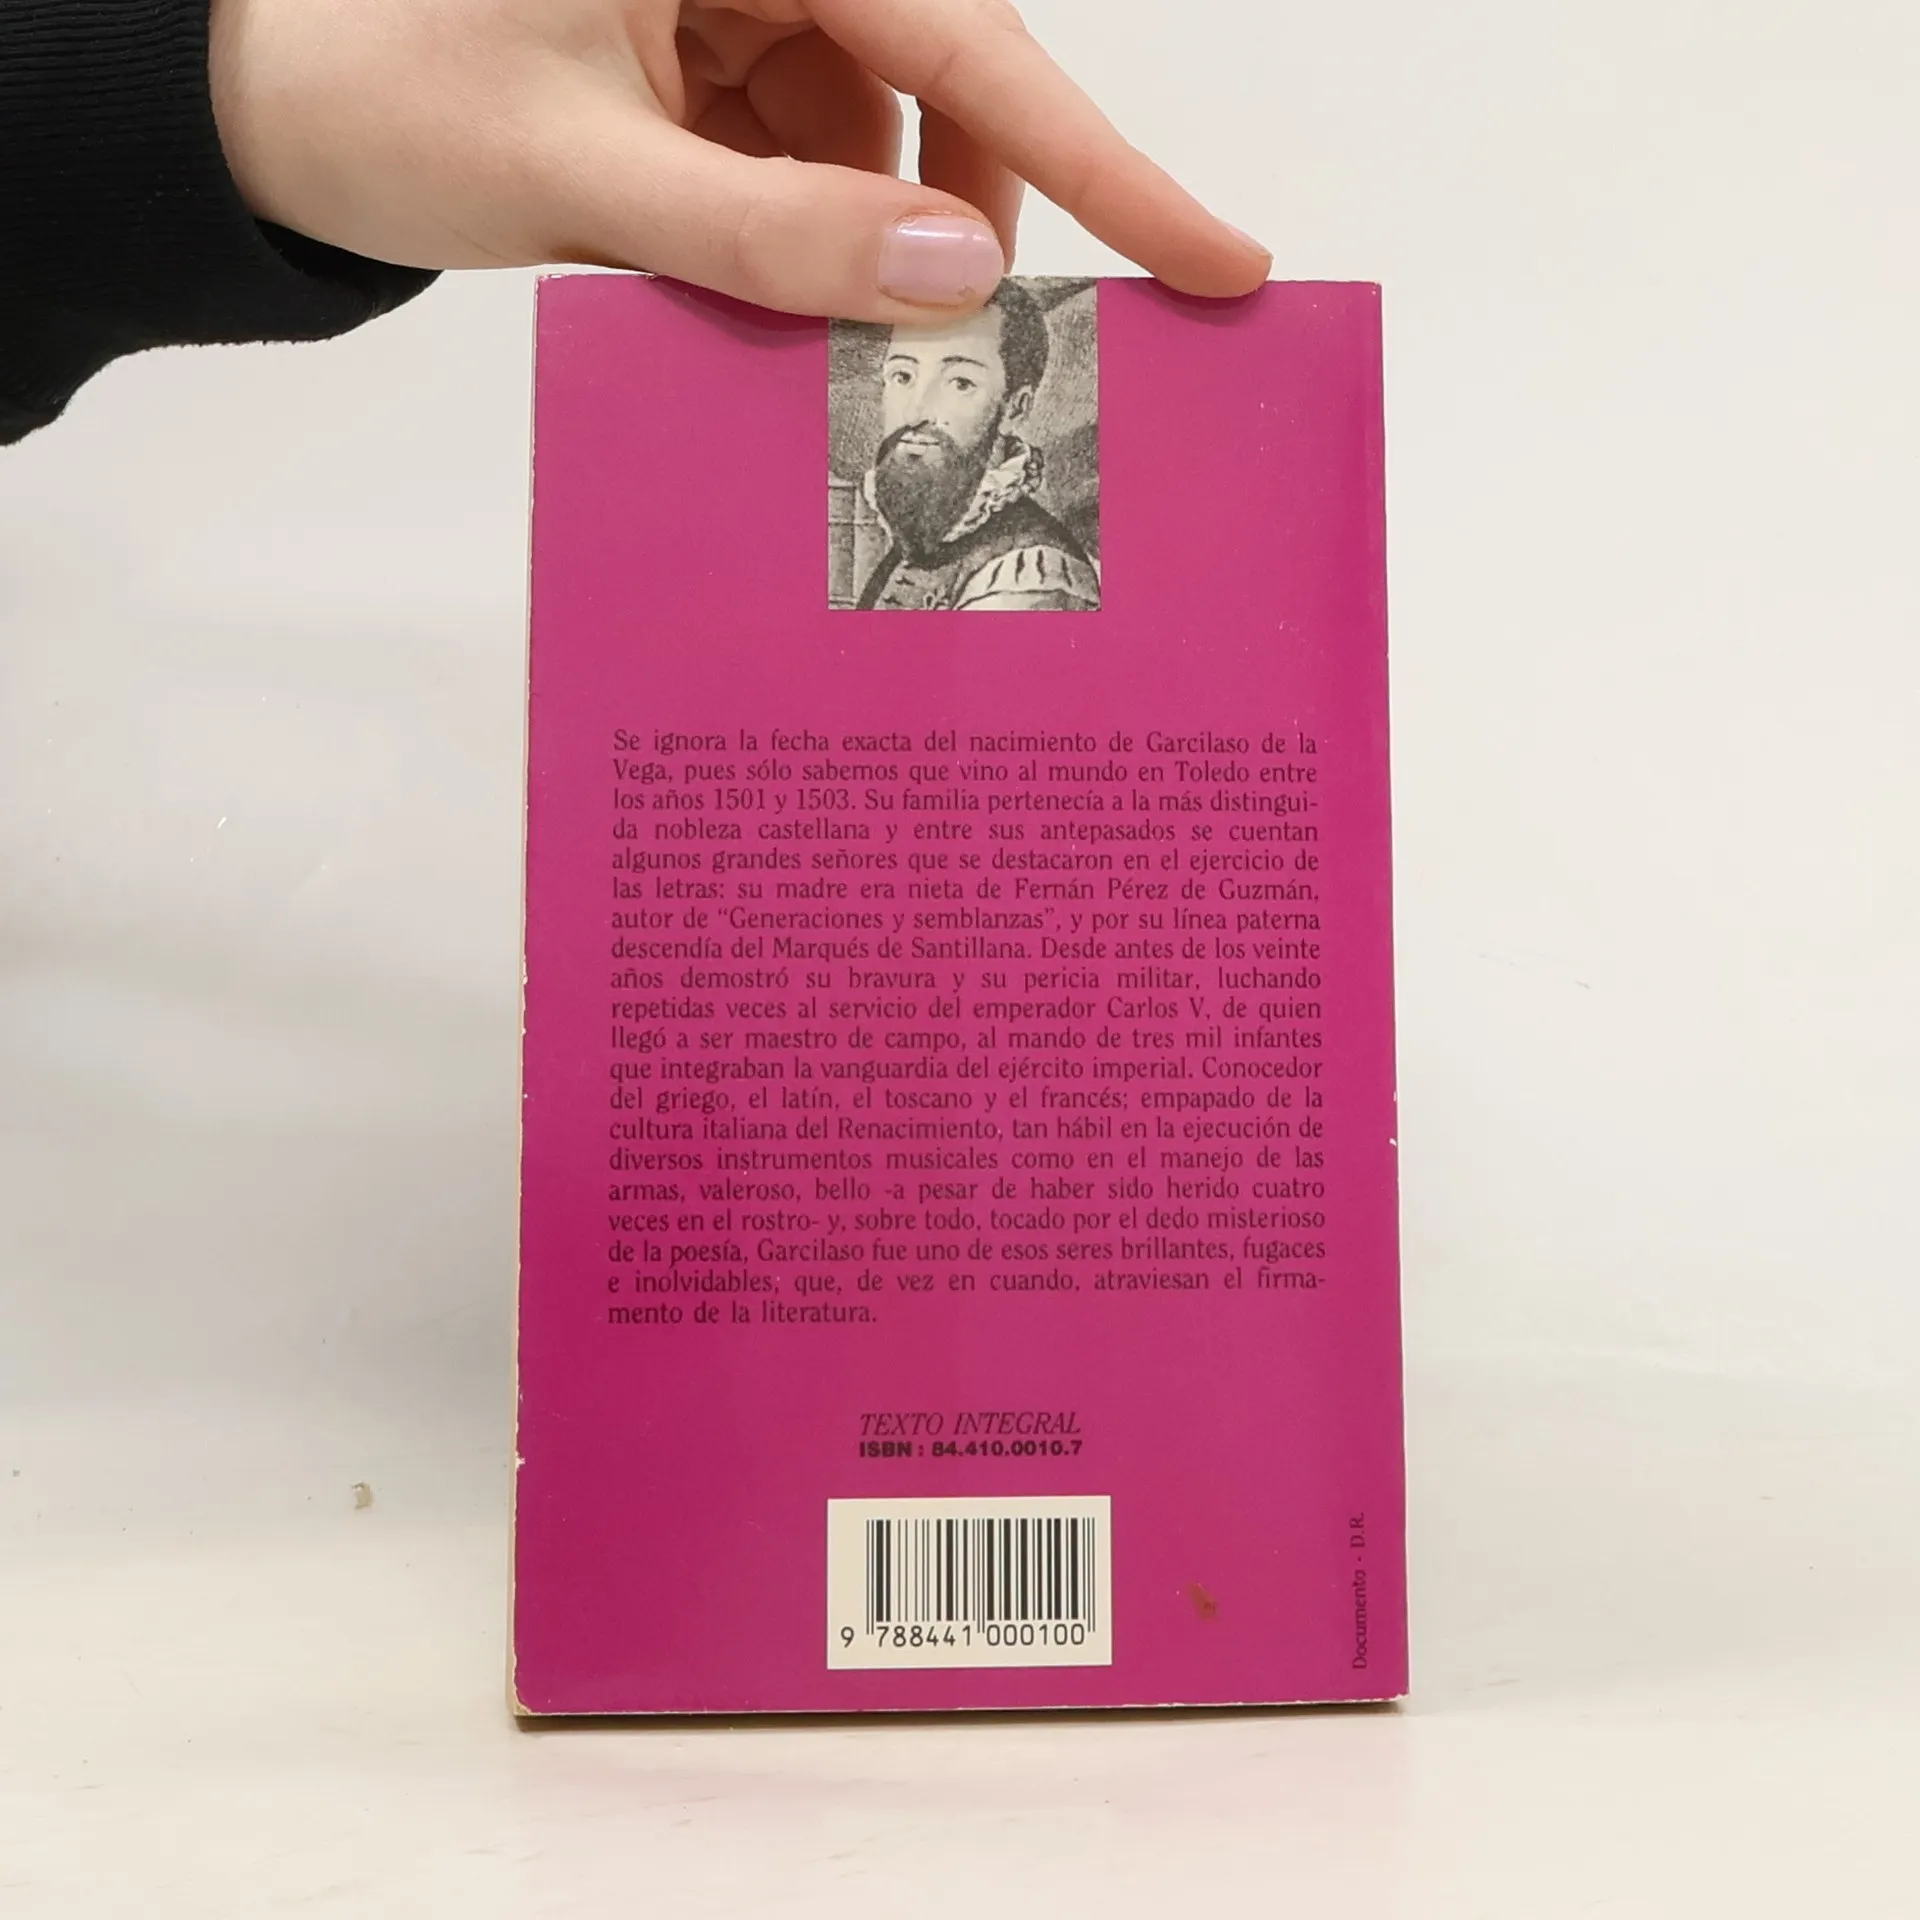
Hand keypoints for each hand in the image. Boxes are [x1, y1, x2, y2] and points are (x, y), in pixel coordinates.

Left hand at [208, 0, 1268, 319]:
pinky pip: (805, 157)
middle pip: (939, 85)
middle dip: (956, 224)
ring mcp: (733, 5)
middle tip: (978, 357)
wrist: (257, 111)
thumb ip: (773, 233)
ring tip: (792, 324)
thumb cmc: (376, 95)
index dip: (1104, 160)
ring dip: (865, 245)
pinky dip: (802, 237)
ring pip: (876, 137)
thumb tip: (956, 276)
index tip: (1216, 256)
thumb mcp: (580, 176)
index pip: (969, 38)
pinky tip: (749, 288)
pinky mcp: (705, 62)